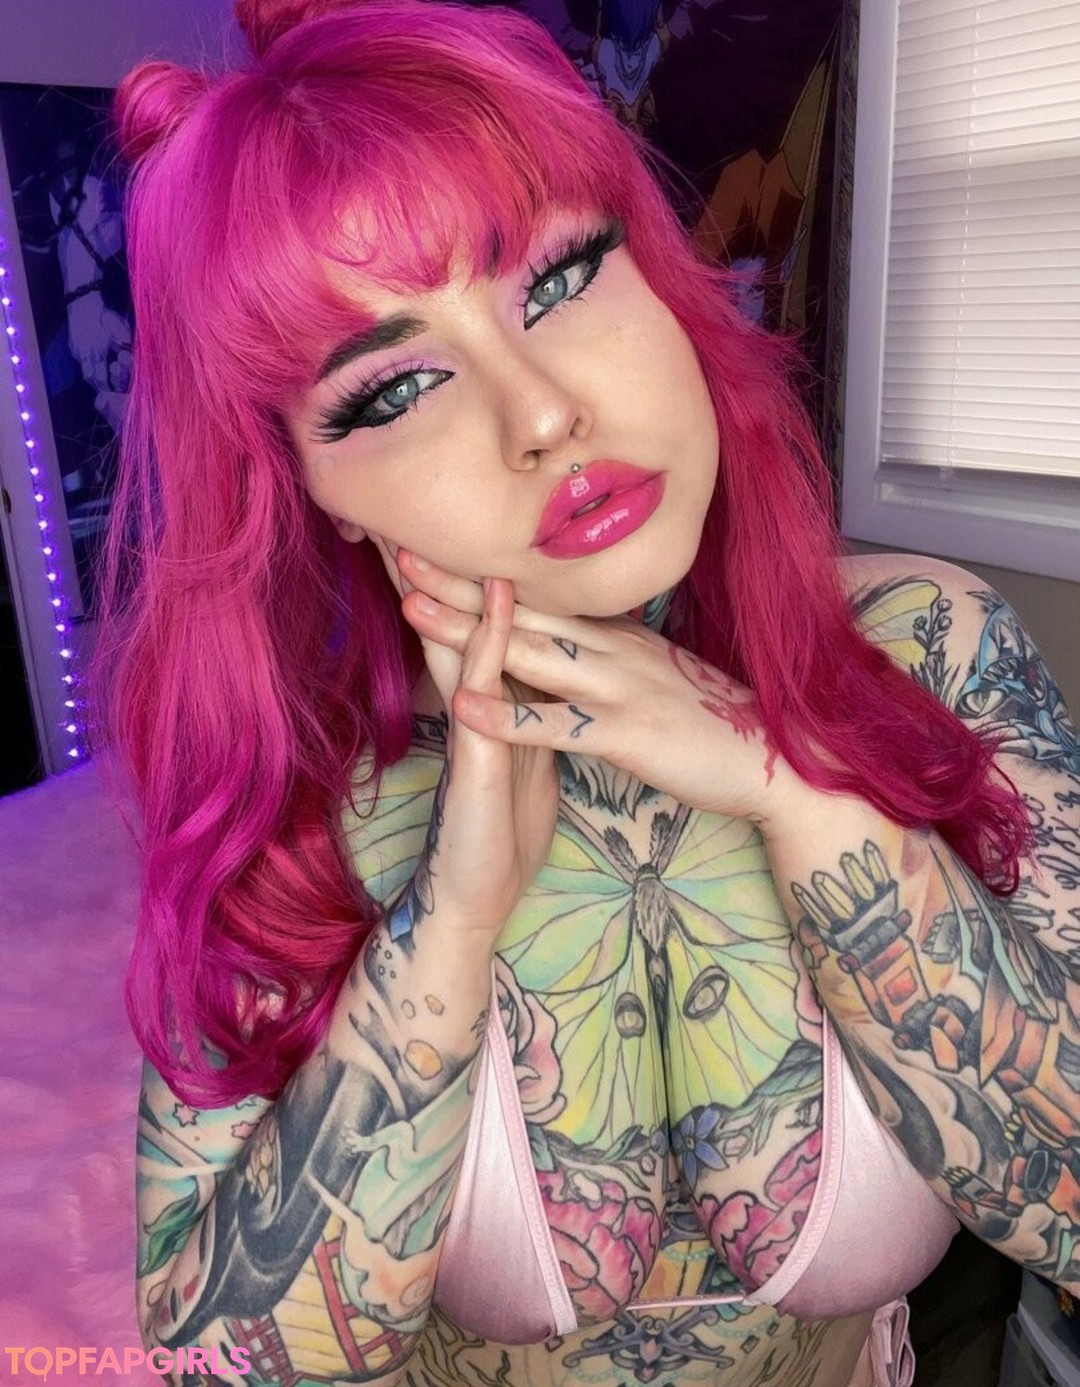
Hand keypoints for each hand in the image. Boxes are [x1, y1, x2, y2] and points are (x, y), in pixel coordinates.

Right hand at [374, 541, 558, 935]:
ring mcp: (470, 723)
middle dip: (429, 562)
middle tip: (402, 500)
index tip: (444, 520)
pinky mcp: (478, 754)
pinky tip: (495, 594)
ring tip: (429, 522)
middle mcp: (469, 702)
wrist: (484, 894)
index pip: (464, 625)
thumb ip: (518, 708)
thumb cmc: (504, 827)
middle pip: (446, 620)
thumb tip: (528, 669)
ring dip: (445, 582)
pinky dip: (492, 635)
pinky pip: (488, 684)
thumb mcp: (519, 753)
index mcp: (483, 701)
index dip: (453, 574)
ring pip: (456, 638)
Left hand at [397, 550, 800, 827]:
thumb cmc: (717, 726)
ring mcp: (621, 687)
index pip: (541, 596)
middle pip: (524, 610)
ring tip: (411, 609)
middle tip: (399, 551)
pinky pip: (558, 726)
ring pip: (532, 651)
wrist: (782, 764)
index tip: (435, 547)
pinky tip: (463, 709)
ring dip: (468, 631)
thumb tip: (578, 642)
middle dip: (459, 583)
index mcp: (619, 637)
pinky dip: (509, 716)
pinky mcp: (628, 733)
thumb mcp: (659, 678)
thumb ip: (616, 658)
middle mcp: (615, 649)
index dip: (484, 574)